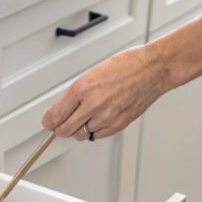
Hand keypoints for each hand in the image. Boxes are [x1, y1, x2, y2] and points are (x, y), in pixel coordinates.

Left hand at [42, 44, 170, 140]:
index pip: (56, 114)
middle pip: (65, 129)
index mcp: (83, 87)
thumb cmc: (127, 65)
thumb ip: (77, 93)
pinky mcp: (118, 124)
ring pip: (82, 134)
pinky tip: (96, 121)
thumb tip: (64, 109)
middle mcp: (93, 104)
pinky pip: (97, 136)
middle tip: (59, 127)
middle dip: (60, 129)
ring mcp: (106, 116)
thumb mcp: (93, 73)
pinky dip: (94, 131)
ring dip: (79, 129)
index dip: (49, 121)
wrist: (153, 68)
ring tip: (83, 119)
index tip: (48, 122)